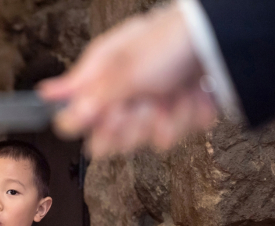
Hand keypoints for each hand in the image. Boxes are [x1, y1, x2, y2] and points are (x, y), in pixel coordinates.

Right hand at [38, 3, 217, 156]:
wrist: (222, 39)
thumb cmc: (170, 42)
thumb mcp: (124, 71)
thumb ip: (90, 97)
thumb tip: (52, 102)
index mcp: (103, 75)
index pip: (81, 119)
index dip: (99, 125)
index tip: (115, 115)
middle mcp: (124, 91)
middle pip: (116, 137)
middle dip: (138, 123)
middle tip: (147, 103)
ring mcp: (153, 103)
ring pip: (151, 137)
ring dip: (170, 116)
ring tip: (178, 92)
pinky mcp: (179, 112)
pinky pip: (179, 131)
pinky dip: (190, 113)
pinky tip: (194, 93)